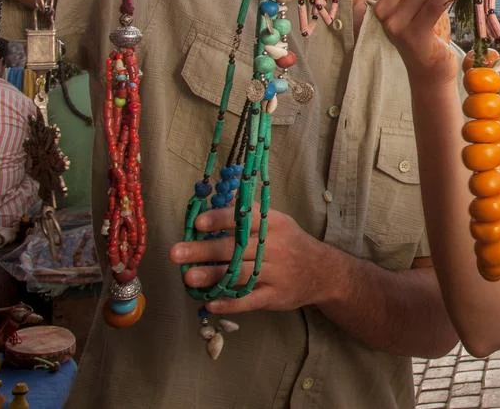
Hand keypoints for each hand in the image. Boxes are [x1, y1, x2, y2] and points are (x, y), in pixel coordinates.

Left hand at [169, 208, 331, 314]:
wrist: (323, 272)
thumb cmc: (292, 243)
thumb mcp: (279, 221)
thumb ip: (251, 213)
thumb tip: (221, 196)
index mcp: (274, 225)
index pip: (246, 218)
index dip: (221, 219)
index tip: (198, 222)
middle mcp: (275, 247)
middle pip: (236, 248)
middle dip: (204, 250)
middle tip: (176, 253)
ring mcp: (276, 273)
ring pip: (240, 275)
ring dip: (212, 276)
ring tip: (188, 278)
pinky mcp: (275, 296)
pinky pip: (250, 300)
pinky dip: (230, 303)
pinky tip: (210, 304)